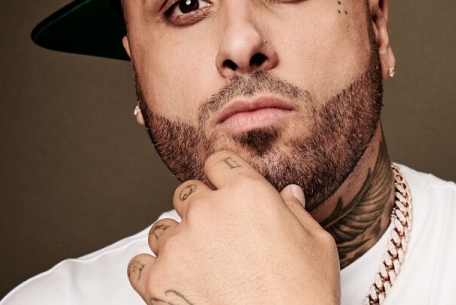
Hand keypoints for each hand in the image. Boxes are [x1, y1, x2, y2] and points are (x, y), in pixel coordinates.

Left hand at [128, 150, 340, 303]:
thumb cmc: (303, 296)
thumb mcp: (317, 245)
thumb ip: (296, 212)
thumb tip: (288, 196)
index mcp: (247, 194)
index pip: (218, 163)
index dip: (224, 178)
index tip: (225, 192)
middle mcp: (208, 212)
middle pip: (187, 194)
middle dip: (201, 211)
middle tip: (219, 238)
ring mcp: (179, 246)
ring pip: (162, 228)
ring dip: (177, 242)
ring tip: (200, 265)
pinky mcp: (158, 281)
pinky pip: (138, 264)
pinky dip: (152, 272)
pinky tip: (174, 281)